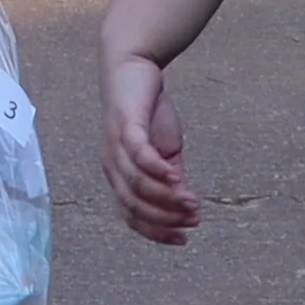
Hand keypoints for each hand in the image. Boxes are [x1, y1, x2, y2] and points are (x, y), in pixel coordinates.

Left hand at [104, 51, 198, 244]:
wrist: (133, 65)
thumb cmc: (147, 110)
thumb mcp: (165, 148)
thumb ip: (174, 174)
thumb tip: (187, 203)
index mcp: (119, 175)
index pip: (132, 216)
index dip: (157, 231)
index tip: (184, 239)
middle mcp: (112, 165)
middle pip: (133, 206)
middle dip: (165, 218)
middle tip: (193, 218)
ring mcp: (116, 146)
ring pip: (136, 185)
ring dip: (166, 198)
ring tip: (192, 203)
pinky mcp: (125, 126)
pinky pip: (139, 155)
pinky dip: (157, 171)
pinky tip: (178, 177)